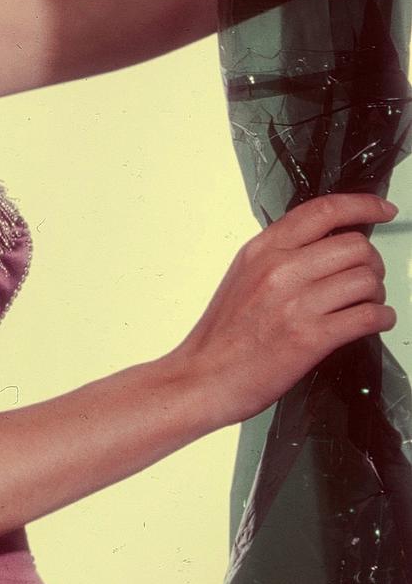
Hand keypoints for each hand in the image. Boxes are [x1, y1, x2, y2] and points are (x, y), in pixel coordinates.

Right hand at [174, 190, 397, 425]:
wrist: (201, 378)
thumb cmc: (221, 336)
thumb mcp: (242, 277)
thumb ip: (279, 256)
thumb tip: (324, 246)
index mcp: (262, 251)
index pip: (323, 211)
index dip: (363, 205)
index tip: (382, 210)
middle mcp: (279, 271)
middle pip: (355, 247)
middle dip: (372, 263)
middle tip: (367, 278)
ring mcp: (296, 304)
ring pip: (367, 280)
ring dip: (376, 293)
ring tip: (365, 304)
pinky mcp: (311, 338)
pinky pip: (369, 316)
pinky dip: (381, 318)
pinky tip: (374, 322)